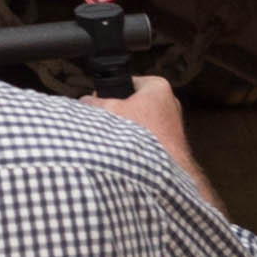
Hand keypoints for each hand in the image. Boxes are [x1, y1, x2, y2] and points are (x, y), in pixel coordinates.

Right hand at [87, 74, 204, 185]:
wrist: (163, 173)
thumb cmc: (143, 137)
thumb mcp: (110, 111)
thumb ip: (93, 103)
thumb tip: (83, 102)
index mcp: (158, 88)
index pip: (126, 83)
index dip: (110, 93)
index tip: (101, 106)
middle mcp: (170, 102)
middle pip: (133, 104)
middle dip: (119, 114)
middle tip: (109, 126)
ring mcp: (173, 124)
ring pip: (141, 123)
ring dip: (129, 131)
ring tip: (119, 141)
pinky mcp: (172, 142)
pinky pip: (149, 138)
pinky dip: (139, 143)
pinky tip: (130, 152)